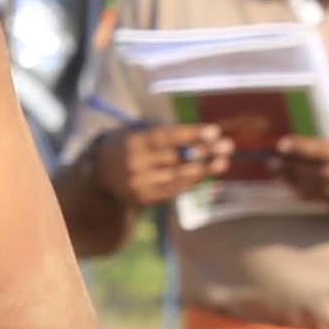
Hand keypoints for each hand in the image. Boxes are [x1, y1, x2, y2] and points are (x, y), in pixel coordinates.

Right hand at [83, 120, 231, 210]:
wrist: (100, 176)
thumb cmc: (128, 147)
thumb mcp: (138, 133)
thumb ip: (165, 135)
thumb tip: (203, 138)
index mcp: (133, 141)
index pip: (166, 136)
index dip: (190, 133)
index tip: (214, 131)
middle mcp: (134, 163)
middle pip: (176, 156)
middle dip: (204, 150)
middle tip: (228, 145)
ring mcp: (139, 182)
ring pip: (178, 175)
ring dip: (204, 168)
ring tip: (223, 161)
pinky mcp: (144, 197)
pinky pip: (173, 189)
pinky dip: (192, 180)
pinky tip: (207, 172)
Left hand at [262, 130, 328, 219]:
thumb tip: (322, 125)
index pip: (322, 149)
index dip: (300, 147)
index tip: (282, 143)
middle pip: (313, 171)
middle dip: (290, 166)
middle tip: (271, 162)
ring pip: (315, 189)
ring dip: (294, 182)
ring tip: (280, 175)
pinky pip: (324, 202)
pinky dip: (308, 195)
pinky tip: (296, 189)